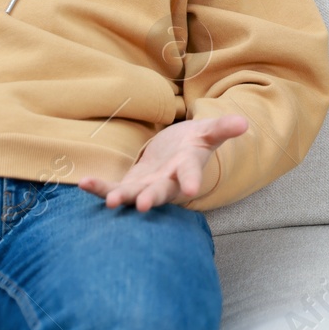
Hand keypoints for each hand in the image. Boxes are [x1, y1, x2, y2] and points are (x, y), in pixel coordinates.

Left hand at [79, 113, 247, 211]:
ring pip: (133, 195)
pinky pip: (113, 188)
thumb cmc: (195, 142)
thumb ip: (223, 128)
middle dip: (152, 198)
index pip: (191, 174)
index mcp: (188, 168)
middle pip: (160, 191)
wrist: (177, 153)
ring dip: (120, 197)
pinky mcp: (130, 185)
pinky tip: (83, 182)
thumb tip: (245, 124)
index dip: (192, 181)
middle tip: (143, 205)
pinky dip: (99, 187)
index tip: (192, 190)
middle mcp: (168, 183)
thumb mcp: (209, 132)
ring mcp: (147, 186)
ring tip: (108, 202)